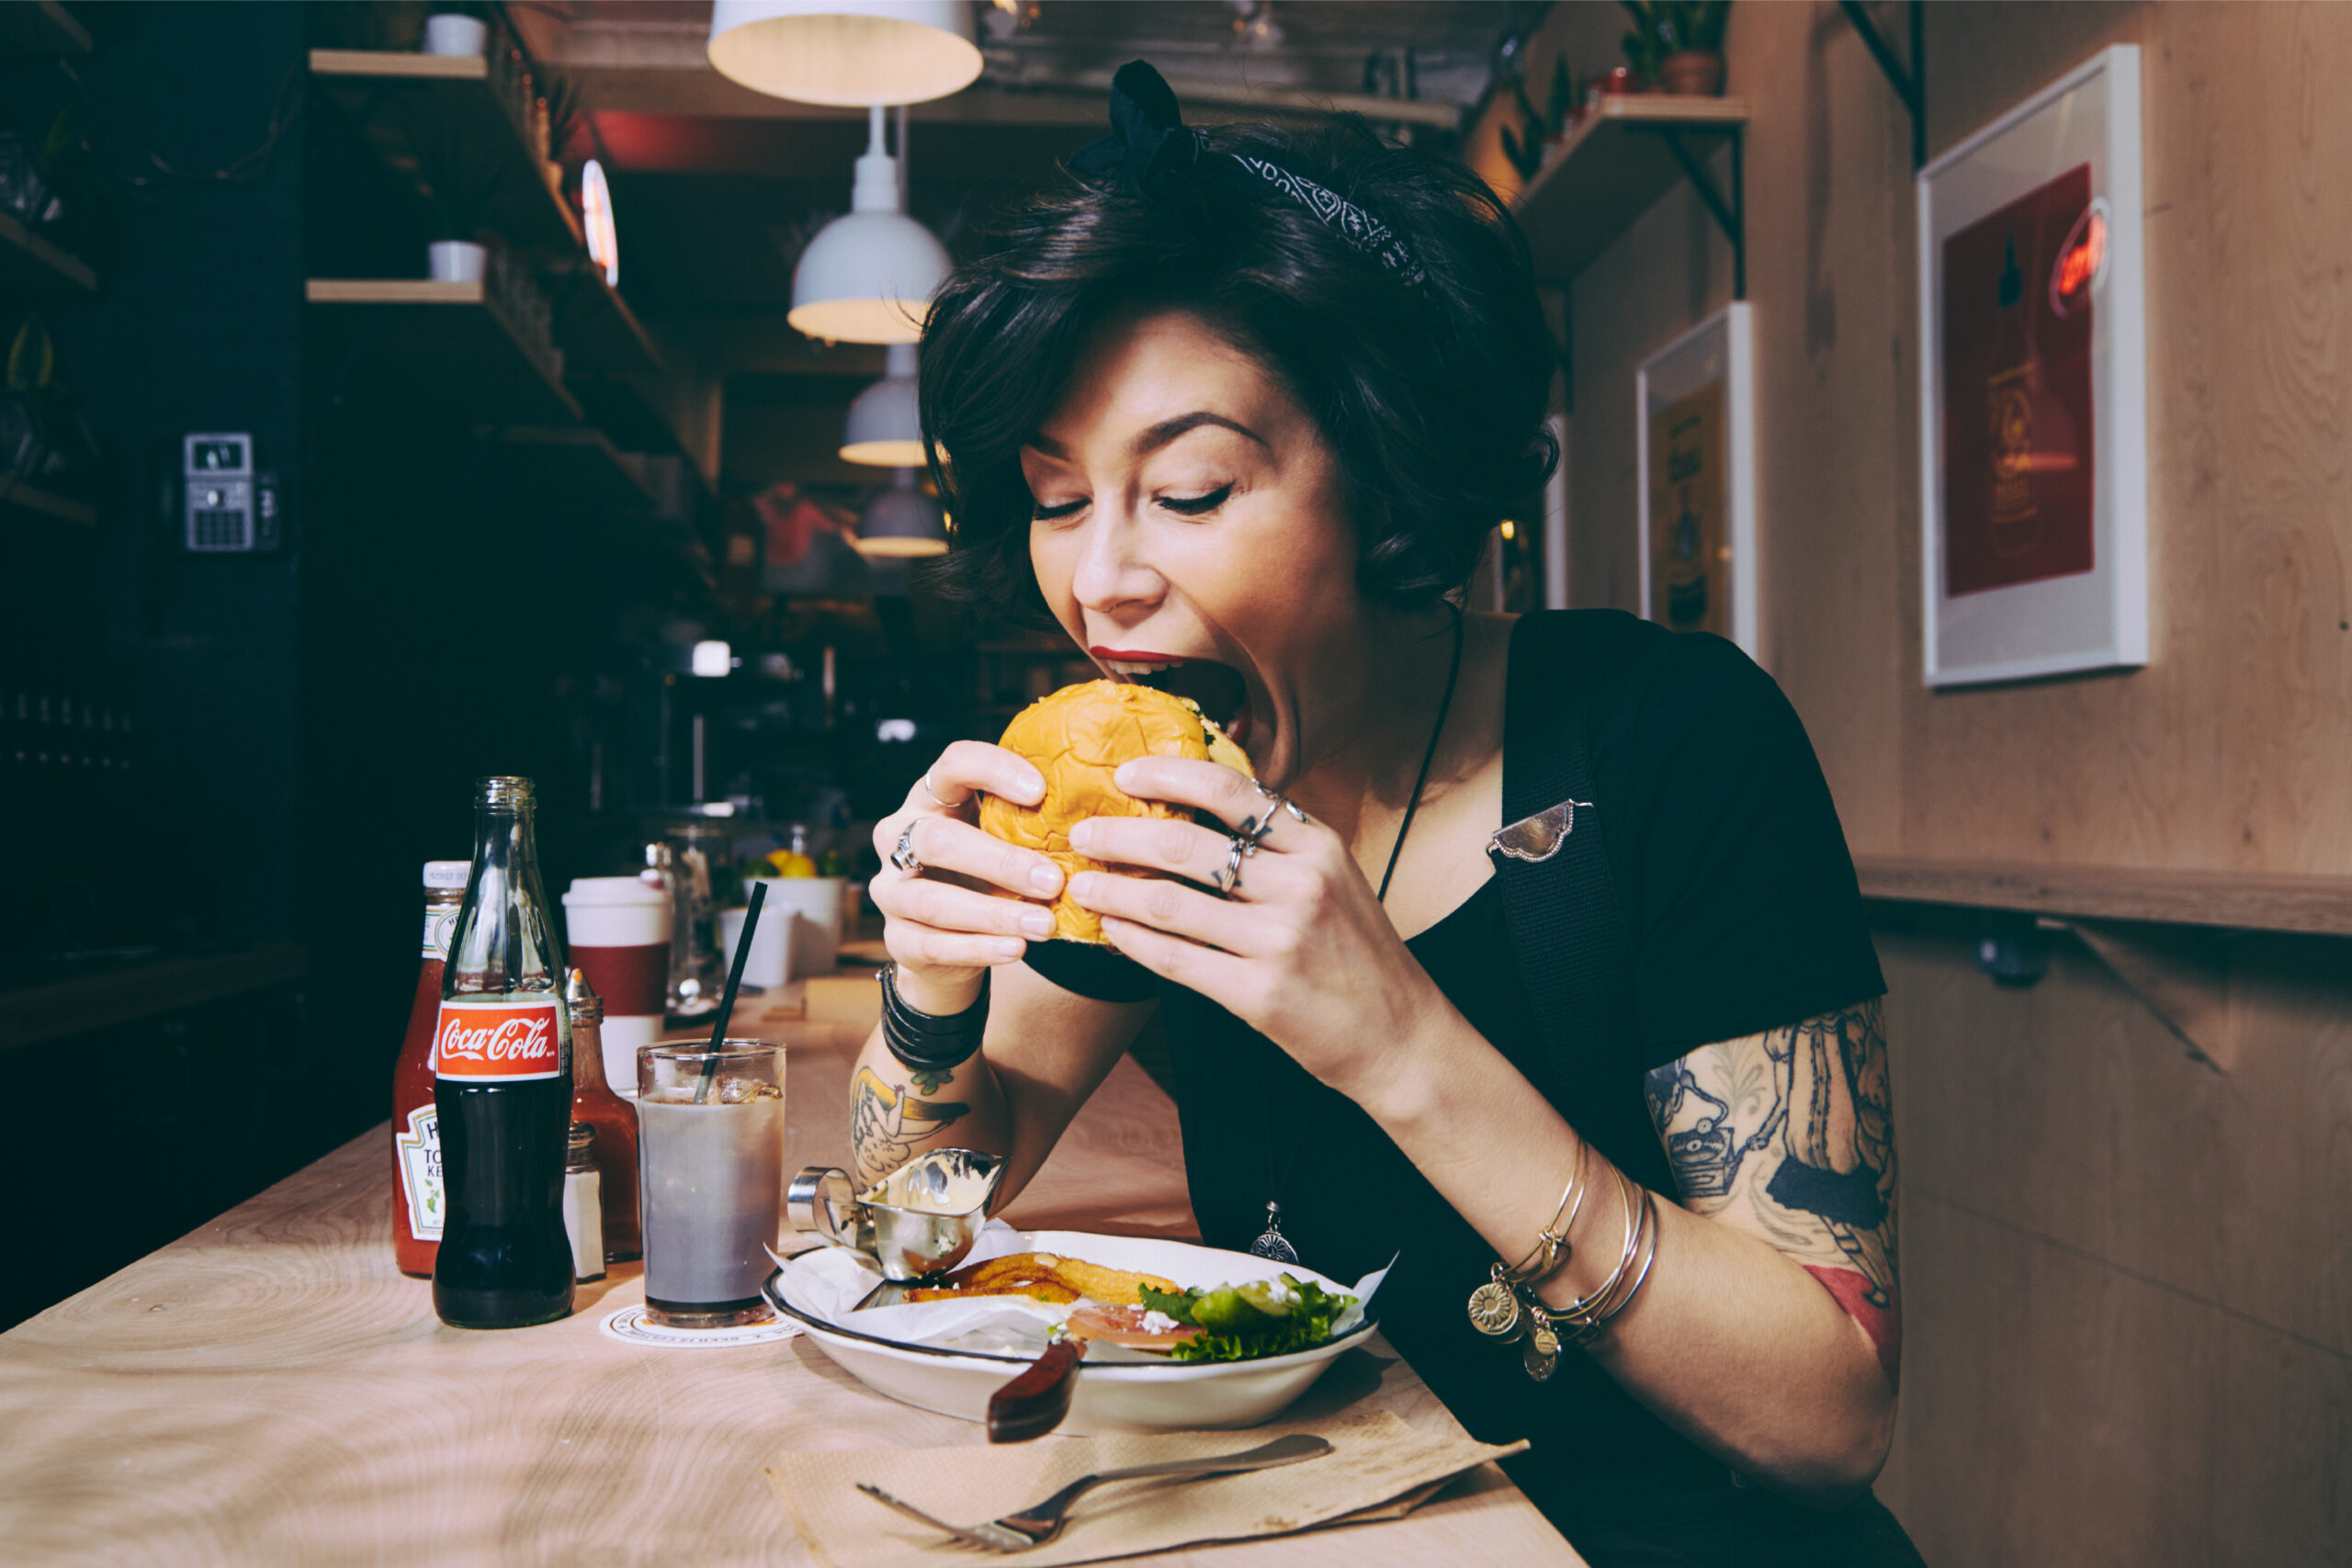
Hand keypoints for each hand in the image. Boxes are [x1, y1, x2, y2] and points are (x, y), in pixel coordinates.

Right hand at [869, 741, 1065, 1013]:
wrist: (948, 943)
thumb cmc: (987, 874)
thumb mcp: (1004, 840)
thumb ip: (1032, 825)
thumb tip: (1098, 820)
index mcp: (930, 798)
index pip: (952, 765)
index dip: (993, 771)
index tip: (1041, 791)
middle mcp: (898, 837)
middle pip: (937, 840)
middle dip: (999, 861)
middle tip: (1053, 880)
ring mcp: (891, 891)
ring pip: (933, 900)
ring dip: (993, 914)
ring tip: (1044, 924)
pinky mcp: (898, 939)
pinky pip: (934, 944)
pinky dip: (979, 948)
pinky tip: (1017, 949)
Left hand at [1064, 757, 1443, 1101]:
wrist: (1398, 1035)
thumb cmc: (1356, 953)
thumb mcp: (1334, 878)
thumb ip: (1278, 843)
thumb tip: (1196, 805)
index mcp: (1317, 845)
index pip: (1230, 791)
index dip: (1167, 775)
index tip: (1124, 774)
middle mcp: (1301, 885)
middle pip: (1185, 845)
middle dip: (1119, 835)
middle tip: (1083, 834)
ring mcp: (1280, 940)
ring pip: (1168, 903)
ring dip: (1113, 890)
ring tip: (1083, 885)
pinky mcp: (1259, 993)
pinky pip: (1174, 958)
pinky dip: (1132, 941)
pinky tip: (1112, 931)